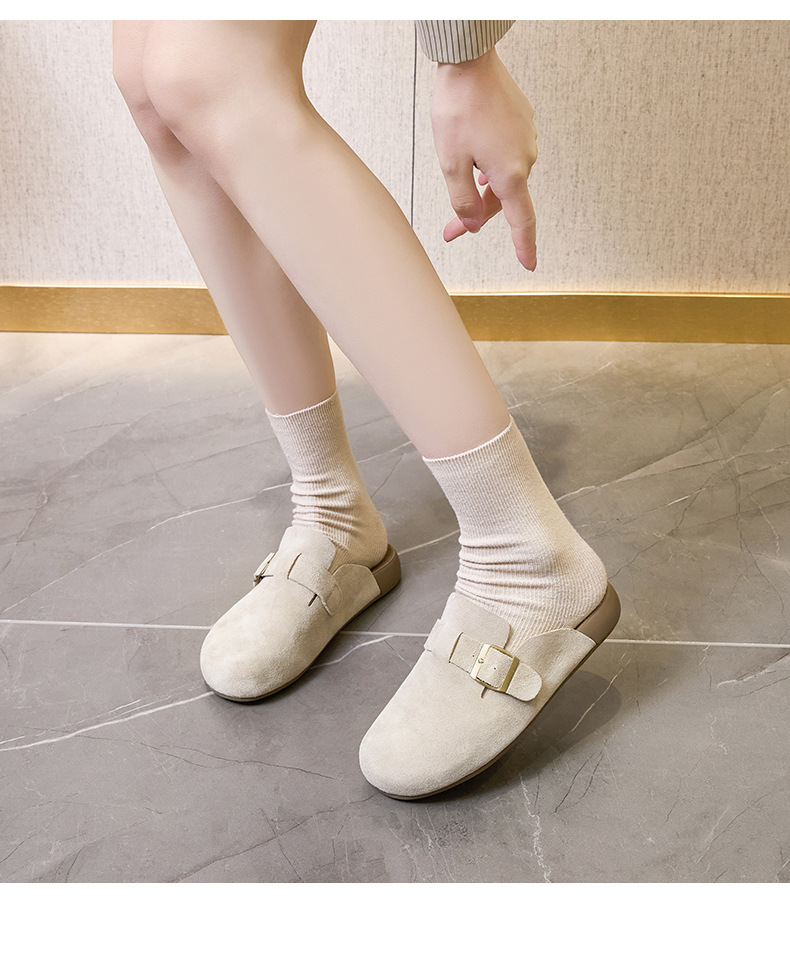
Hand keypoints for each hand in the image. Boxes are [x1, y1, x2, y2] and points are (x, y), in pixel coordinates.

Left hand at [430, 48, 537, 270]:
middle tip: (450, 230)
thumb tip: (474, 224)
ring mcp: (526, 139)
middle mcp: (525, 158)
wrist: (469, 61)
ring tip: (457, 177)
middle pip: (503, 201)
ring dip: (481, 187)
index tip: (530, 264)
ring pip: (503, 178)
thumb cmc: (458, 108)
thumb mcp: (450, 163)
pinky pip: (506, 155)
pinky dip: (488, 164)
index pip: (522, 221)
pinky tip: (473, 157)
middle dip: (477, 215)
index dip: (525, 246)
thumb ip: (463, 201)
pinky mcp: (522, 123)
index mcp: (510, 173)